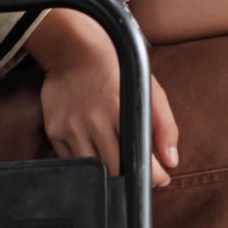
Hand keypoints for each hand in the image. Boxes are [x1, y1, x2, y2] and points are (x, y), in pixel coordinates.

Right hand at [29, 10, 178, 186]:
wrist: (74, 49)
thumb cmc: (116, 69)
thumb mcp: (149, 90)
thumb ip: (164, 126)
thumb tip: (172, 162)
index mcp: (121, 110)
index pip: (138, 159)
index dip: (152, 175)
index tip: (160, 178)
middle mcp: (94, 121)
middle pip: (114, 170)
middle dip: (131, 176)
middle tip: (140, 171)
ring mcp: (72, 127)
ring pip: (93, 169)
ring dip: (108, 172)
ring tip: (118, 161)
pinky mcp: (55, 130)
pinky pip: (72, 160)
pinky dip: (86, 161)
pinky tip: (95, 149)